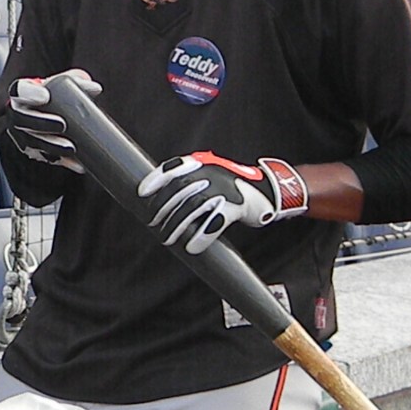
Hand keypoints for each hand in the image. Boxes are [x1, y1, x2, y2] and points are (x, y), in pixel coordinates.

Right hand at [6, 69, 101, 172]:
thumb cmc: (53, 95)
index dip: (29, 94)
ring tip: (70, 148)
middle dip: (41, 123)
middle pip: (21, 119)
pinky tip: (75, 162)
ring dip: (50, 146)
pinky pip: (43, 157)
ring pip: (29, 142)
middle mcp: (17, 114)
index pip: (19, 90)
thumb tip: (94, 88)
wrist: (48, 111)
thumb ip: (77, 82)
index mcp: (21, 93)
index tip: (45, 96)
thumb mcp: (63, 84)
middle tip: (62, 124)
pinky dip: (61, 160)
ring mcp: (22, 134)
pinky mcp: (33, 151)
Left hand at [137, 152, 308, 254]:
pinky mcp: (238, 205)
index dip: (156, 180)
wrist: (268, 190)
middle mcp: (211, 173)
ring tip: (167, 238)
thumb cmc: (232, 186)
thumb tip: (160, 199)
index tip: (142, 193)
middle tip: (152, 223)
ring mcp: (224, 188)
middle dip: (162, 208)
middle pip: (179, 190)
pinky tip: (192, 246)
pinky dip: (202, 235)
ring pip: (194, 207)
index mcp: (201, 163)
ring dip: (178, 225)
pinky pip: (215, 221)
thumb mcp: (210, 175)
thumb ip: (188, 182)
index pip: (173, 168)